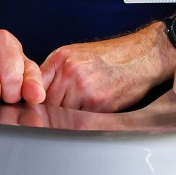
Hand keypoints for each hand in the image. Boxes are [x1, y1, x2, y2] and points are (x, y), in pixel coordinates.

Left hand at [40, 25, 175, 111]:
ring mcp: (84, 89)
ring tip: (81, 110)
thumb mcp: (77, 54)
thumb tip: (37, 94)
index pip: (35, 88)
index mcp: (61, 59)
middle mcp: (70, 72)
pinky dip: (84, 120)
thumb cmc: (111, 57)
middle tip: (61, 114)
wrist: (141, 57)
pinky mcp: (98, 104)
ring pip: (62, 115)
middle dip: (53, 111)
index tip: (36, 109)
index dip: (34, 101)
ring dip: (68, 118)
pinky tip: (93, 111)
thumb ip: (55, 72)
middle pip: (48, 104)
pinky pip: (80, 120)